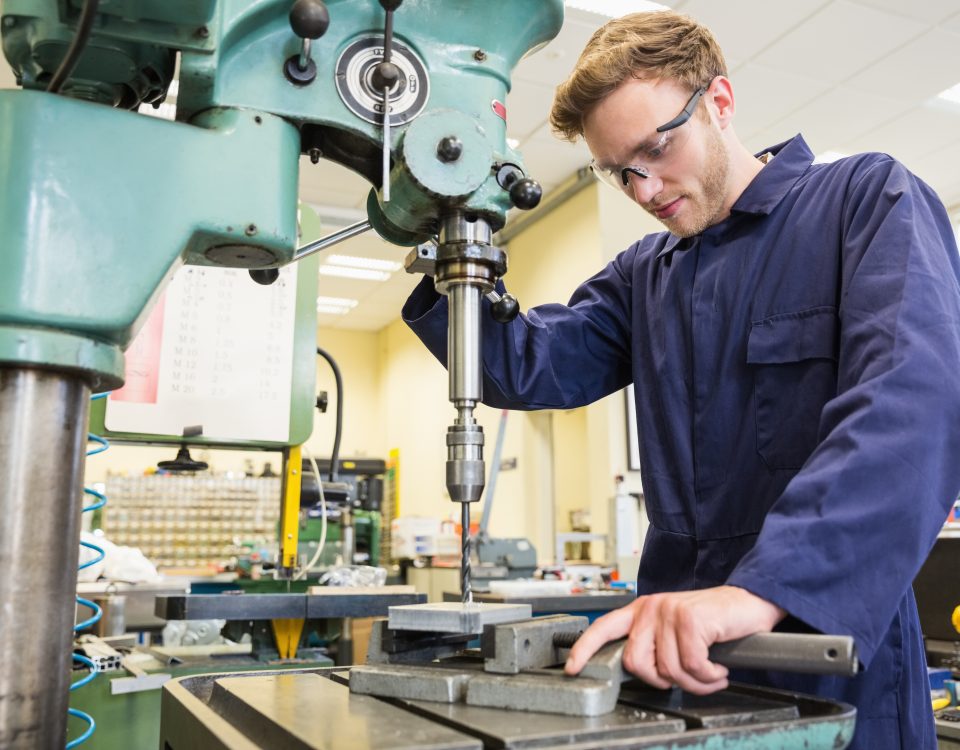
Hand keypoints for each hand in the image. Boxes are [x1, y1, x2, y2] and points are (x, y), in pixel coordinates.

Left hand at [564, 585, 785, 694]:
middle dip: (664, 681)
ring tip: (710, 673)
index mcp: (641, 610)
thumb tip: (640, 672)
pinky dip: (710, 677)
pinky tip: (719, 668)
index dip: (584, 650)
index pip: (603, 628)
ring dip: (695, 682)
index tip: (573, 668)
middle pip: (637, 663)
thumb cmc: (713, 622)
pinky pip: (693, 667)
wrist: (749, 603)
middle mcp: (651, 608)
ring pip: (669, 670)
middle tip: (688, 678)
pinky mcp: (690, 619)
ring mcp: (669, 611)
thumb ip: (653, 644)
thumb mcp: (674, 630)